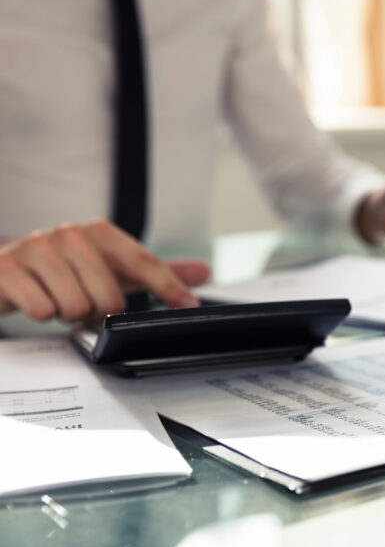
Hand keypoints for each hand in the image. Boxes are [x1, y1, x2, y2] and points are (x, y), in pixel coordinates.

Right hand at [0, 220, 210, 321]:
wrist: (3, 267)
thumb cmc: (62, 269)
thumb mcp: (111, 268)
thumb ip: (156, 272)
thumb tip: (203, 271)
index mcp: (99, 232)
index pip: (144, 262)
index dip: (169, 287)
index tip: (189, 306)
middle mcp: (70, 234)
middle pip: (110, 296)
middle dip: (97, 310)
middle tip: (82, 300)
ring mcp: (36, 247)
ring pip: (76, 306)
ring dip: (68, 313)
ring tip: (58, 298)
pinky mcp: (6, 267)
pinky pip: (42, 309)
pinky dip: (41, 313)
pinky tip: (35, 299)